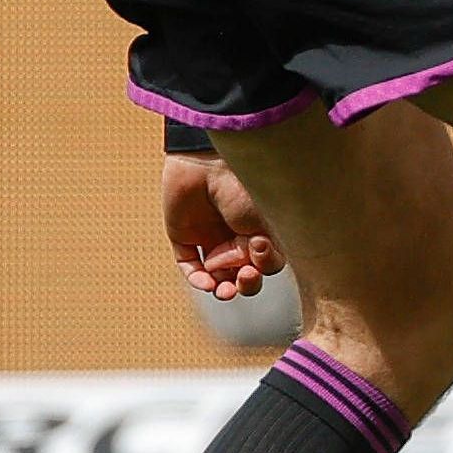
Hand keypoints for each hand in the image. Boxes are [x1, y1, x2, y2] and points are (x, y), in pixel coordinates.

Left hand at [164, 151, 282, 300]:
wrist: (207, 161)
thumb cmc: (242, 186)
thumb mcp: (263, 220)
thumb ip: (261, 252)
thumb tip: (243, 270)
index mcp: (262, 229)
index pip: (267, 261)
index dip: (265, 265)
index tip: (260, 249)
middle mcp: (238, 236)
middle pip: (243, 274)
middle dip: (246, 283)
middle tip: (244, 277)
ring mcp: (211, 238)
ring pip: (218, 275)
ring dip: (223, 288)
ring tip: (224, 291)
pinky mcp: (185, 236)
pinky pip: (190, 265)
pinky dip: (197, 278)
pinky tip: (205, 282)